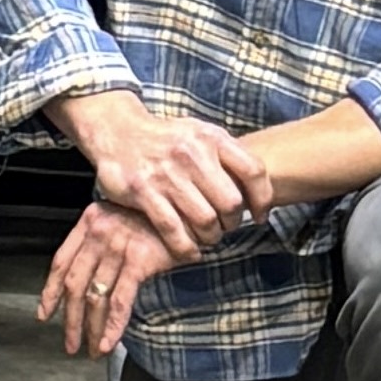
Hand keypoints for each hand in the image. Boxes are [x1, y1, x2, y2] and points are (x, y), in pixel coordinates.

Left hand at [39, 203, 185, 358]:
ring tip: (92, 350)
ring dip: (91, 329)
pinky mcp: (138, 260)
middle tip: (70, 343)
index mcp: (89, 221)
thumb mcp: (121, 220)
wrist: (189, 207)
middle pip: (74, 284)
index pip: (61, 261)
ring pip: (95, 297)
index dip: (50, 291)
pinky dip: (112, 326)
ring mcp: (117, 246)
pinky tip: (109, 343)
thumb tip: (88, 282)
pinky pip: (120, 301)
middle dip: (70, 320)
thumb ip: (101, 242)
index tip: (45, 314)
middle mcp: (99, 232)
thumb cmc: (157, 217)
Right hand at [57, 87, 272, 249]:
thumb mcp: (199, 134)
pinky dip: (185, 247)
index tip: (260, 216)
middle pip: (231, 203)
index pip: (254, 171)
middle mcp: (192, 153)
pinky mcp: (143, 192)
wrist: (117, 130)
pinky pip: (174, 230)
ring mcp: (166, 173)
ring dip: (210, 237)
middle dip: (232, 223)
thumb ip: (226, 156)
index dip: (263, 199)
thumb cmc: (165, 139)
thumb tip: (255, 189)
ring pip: (205, 220)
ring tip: (207, 237)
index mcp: (211, 137)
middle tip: (225, 227)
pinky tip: (189, 250)